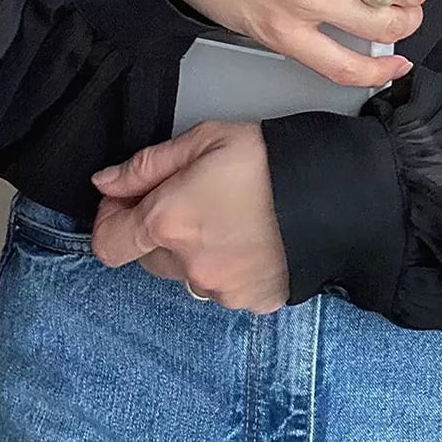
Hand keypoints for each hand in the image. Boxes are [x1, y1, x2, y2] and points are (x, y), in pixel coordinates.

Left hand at [89, 121, 287, 313]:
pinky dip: (225, 265)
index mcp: (169, 221)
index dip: (110, 219)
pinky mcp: (249, 302)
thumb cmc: (271, 160)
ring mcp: (219, 289)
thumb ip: (147, 165)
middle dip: (157, 229)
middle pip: (147, 257)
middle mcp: (188, 264)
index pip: (107, 243)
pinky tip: (248, 237)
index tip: (125, 200)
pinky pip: (220, 287)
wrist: (334, 194)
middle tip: (190, 196)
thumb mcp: (204, 139)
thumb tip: (107, 182)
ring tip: (228, 214)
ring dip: (192, 250)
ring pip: (184, 273)